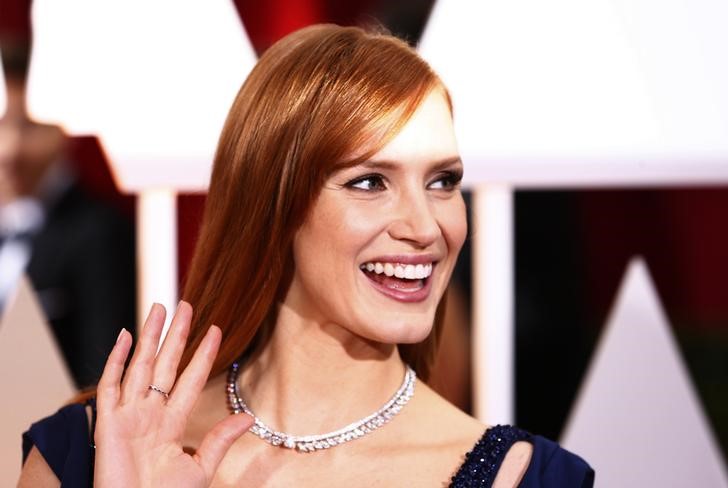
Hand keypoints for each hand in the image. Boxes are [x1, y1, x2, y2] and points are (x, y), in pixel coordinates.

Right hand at [94, 302, 252, 486]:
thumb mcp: (200, 469)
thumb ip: (220, 440)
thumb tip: (249, 417)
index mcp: (172, 424)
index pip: (190, 379)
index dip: (202, 354)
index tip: (215, 330)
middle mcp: (150, 414)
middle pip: (165, 364)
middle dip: (176, 334)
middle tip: (185, 305)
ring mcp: (128, 416)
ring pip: (140, 366)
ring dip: (149, 337)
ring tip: (159, 308)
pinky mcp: (107, 424)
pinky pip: (110, 386)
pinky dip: (116, 361)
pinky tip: (126, 337)